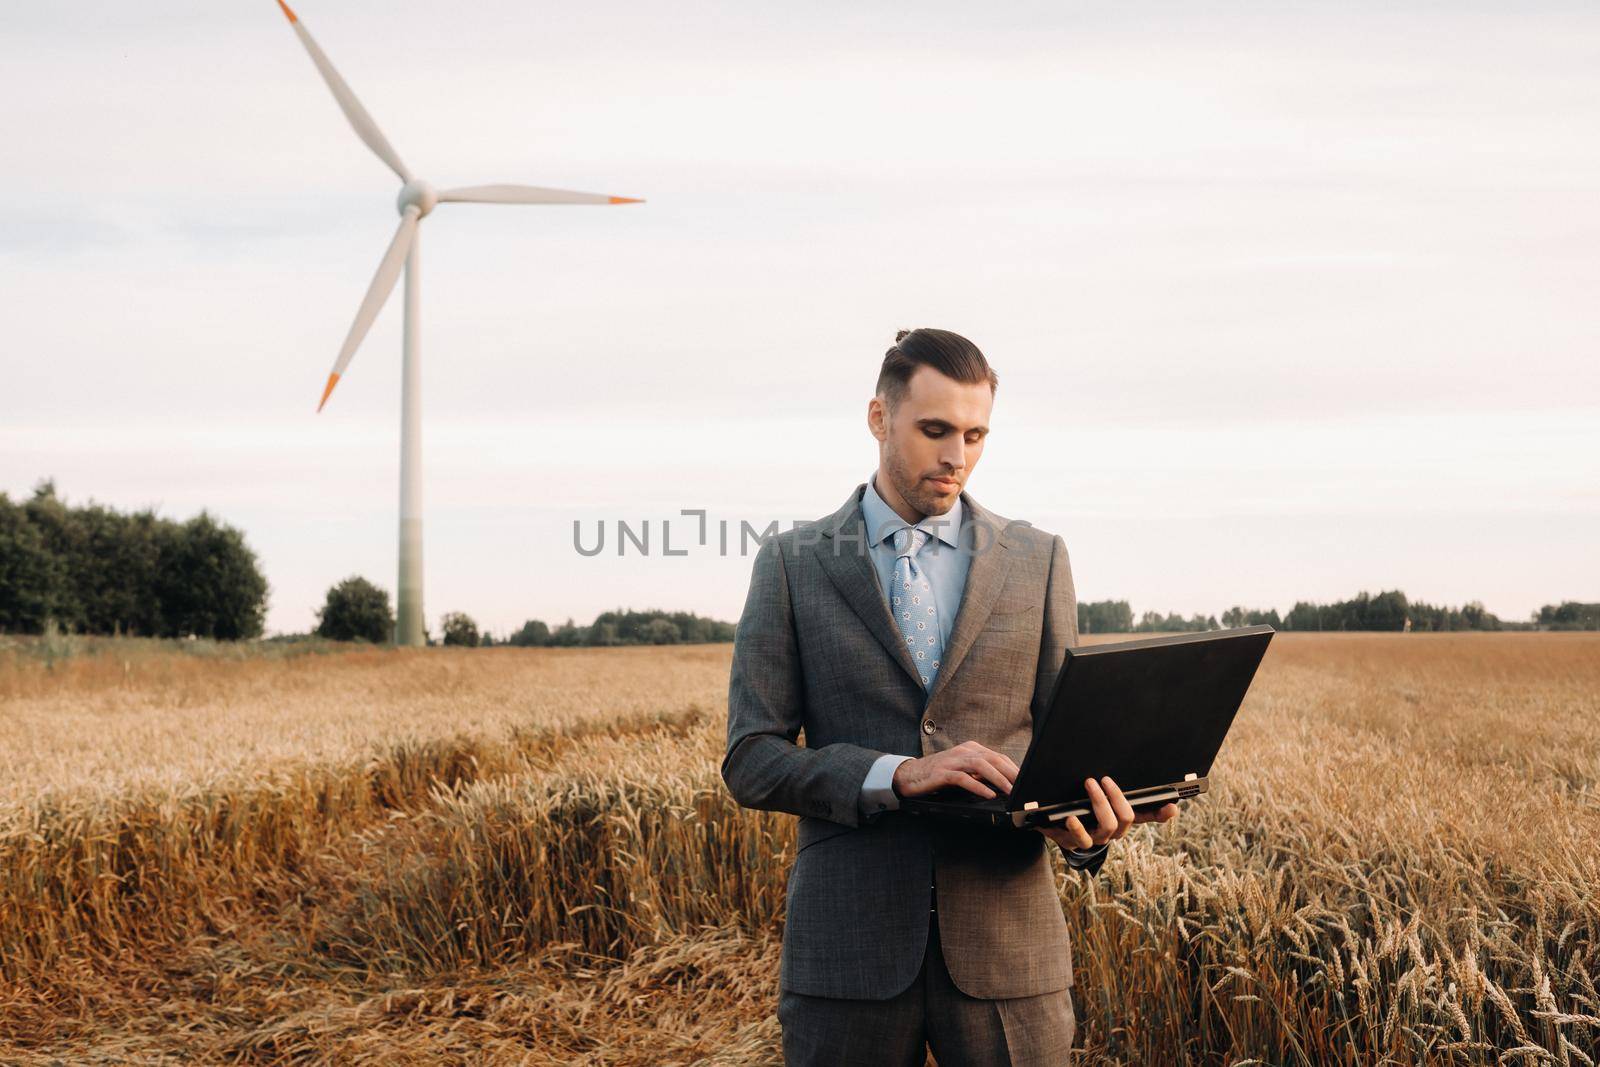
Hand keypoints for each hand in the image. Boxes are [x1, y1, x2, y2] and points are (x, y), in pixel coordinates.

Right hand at [892, 740, 1018, 800]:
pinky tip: (988, 794)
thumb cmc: (938, 775)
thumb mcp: (963, 771)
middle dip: (1010, 772)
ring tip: (1010, 790)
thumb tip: (1004, 783)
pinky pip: (963, 778)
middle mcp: (963, 751)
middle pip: (992, 758)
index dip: (1013, 768)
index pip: (998, 756)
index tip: (1026, 780)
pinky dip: (977, 786)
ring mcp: (952, 761)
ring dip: (997, 778)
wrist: (910, 775)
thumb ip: (980, 773)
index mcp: (970, 749)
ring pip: (980, 765)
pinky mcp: (942, 773)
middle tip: (1024, 785)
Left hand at [1036, 776, 1179, 850]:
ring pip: (1108, 826)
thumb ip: (1108, 780)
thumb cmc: (1076, 799)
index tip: (1171, 805)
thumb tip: (1118, 755)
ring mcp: (1096, 838)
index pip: (1148, 815)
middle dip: (1117, 796)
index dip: (1162, 813)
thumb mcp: (1094, 789)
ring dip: (1100, 803)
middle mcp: (1113, 830)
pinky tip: (1071, 816)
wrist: (1049, 818)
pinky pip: (1082, 839)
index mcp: (1121, 816)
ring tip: (1089, 785)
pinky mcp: (1076, 842)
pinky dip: (1077, 827)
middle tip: (1104, 779)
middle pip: (1127, 818)